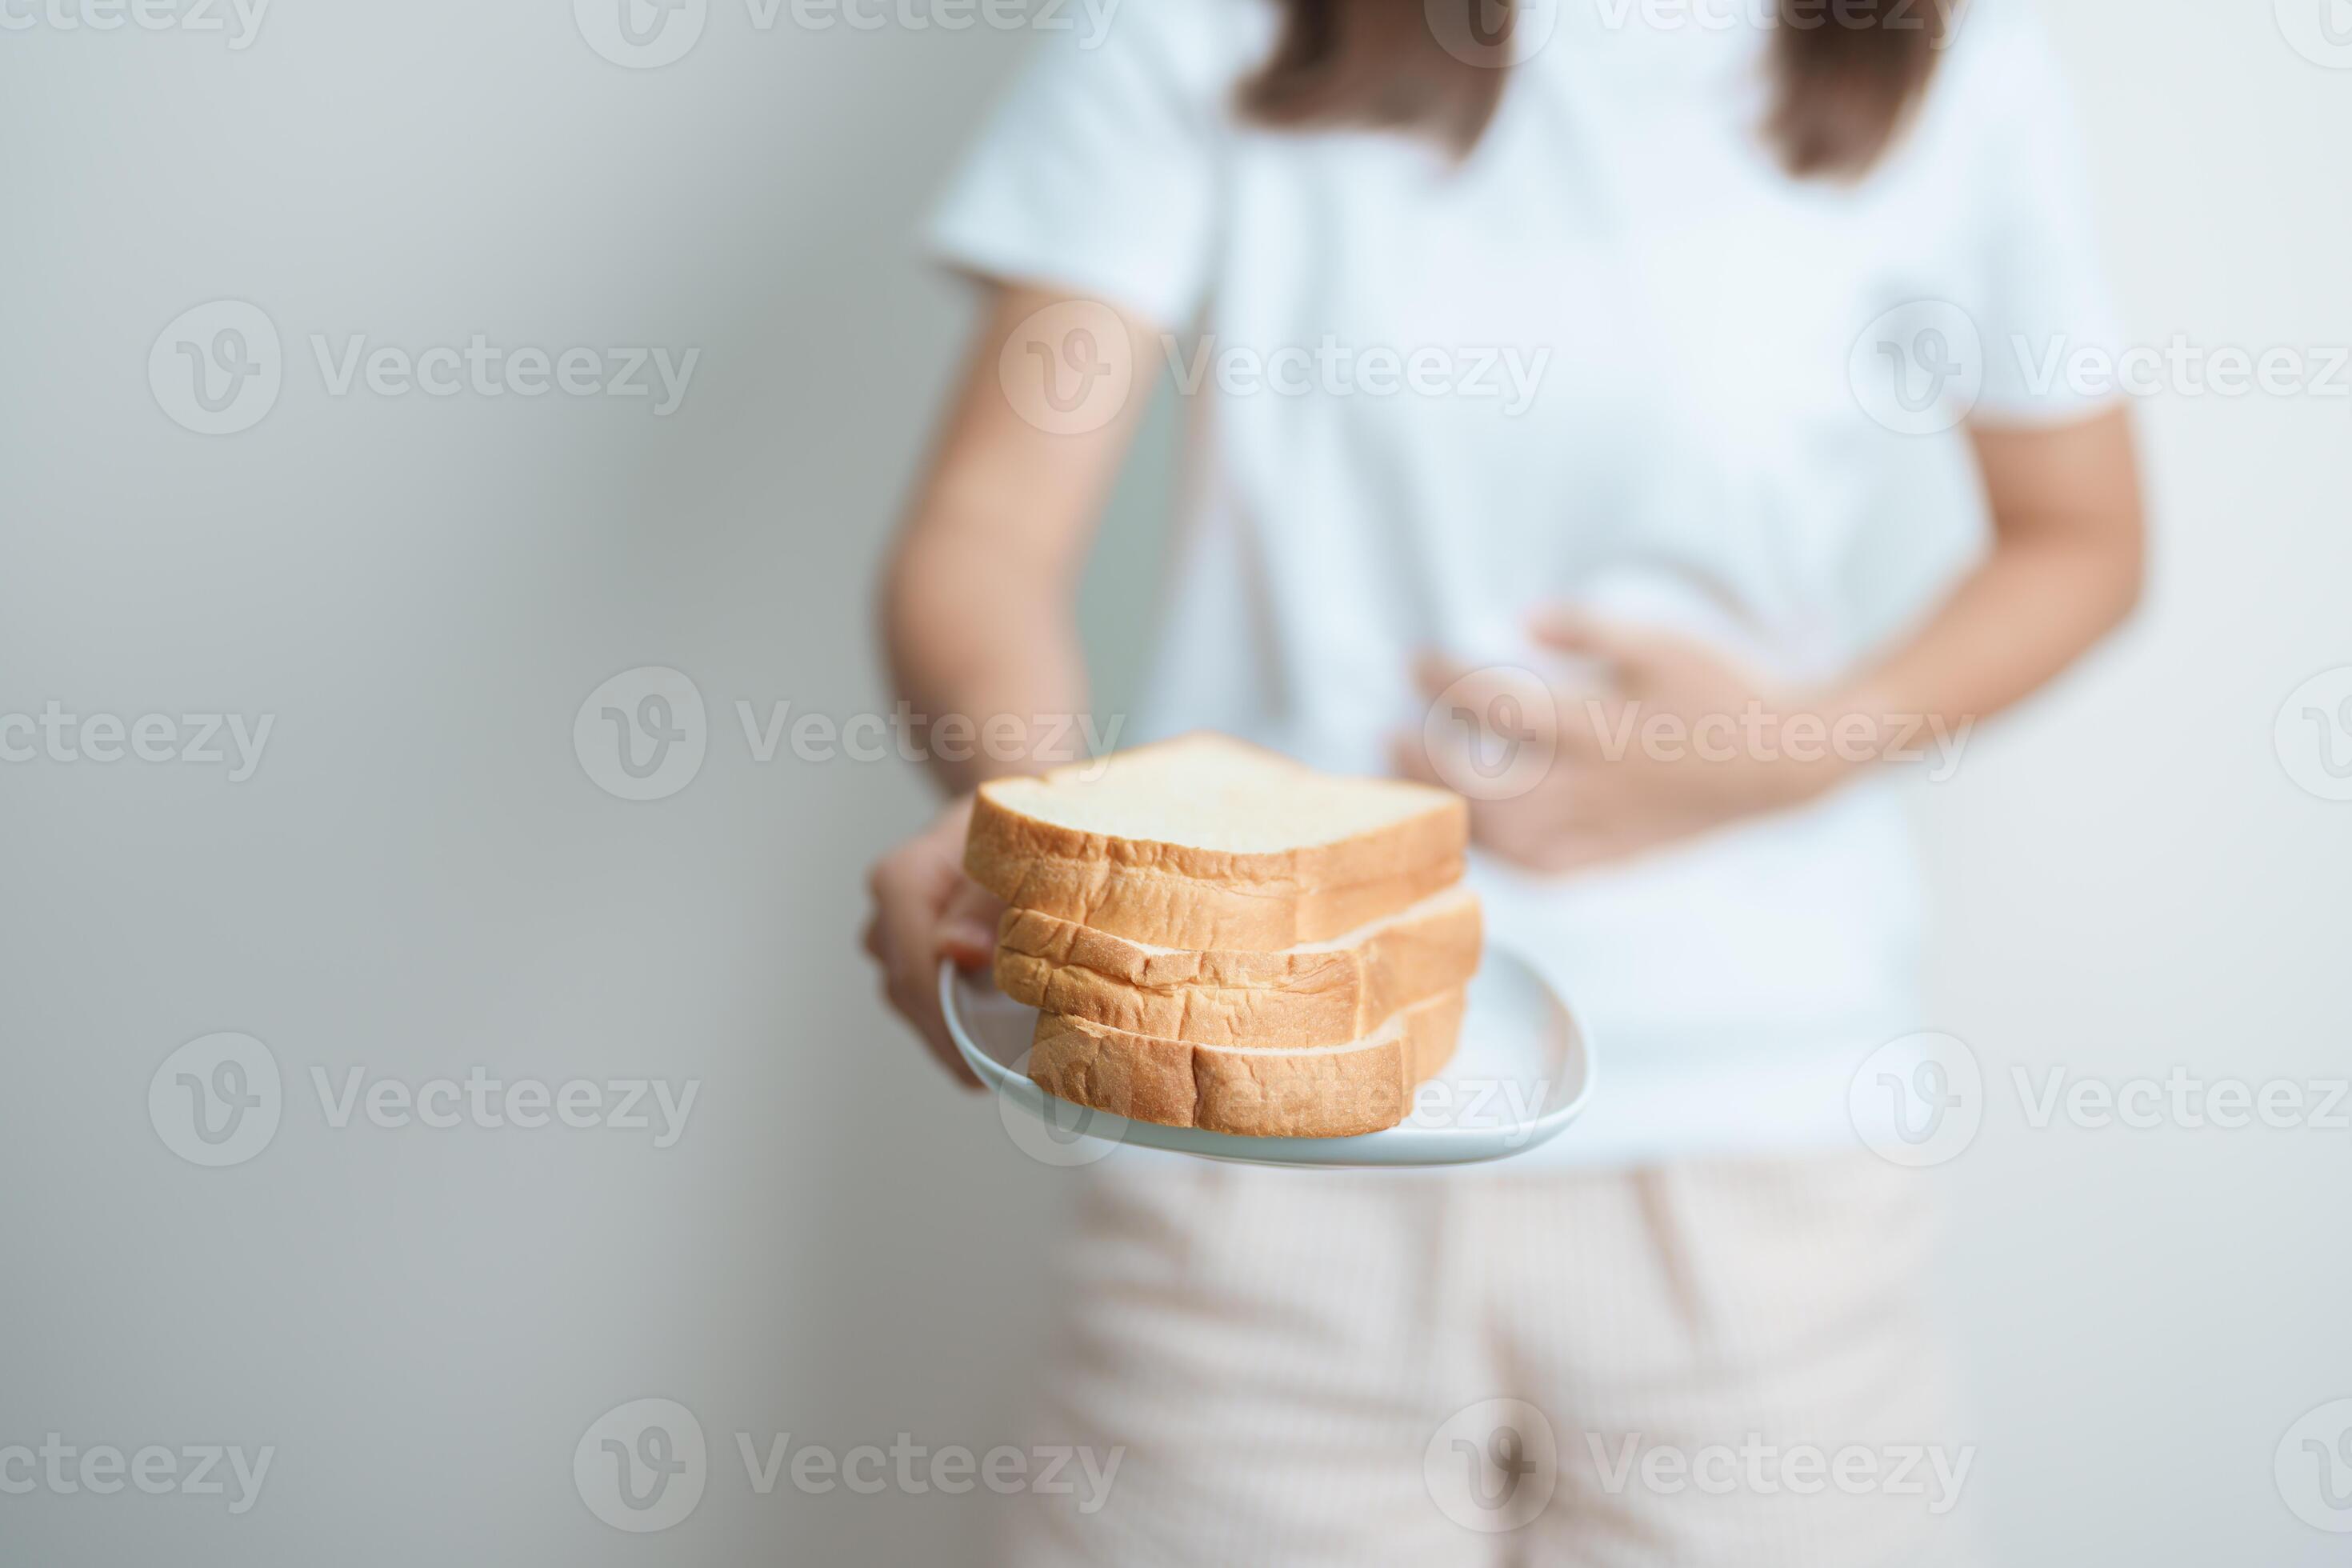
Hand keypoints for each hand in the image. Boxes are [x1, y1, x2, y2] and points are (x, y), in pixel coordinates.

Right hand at [861, 796, 1004, 1088]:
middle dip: (953, 1037)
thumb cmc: (1014, 830)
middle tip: (1005, 1077)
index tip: (980, 1061)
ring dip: (954, 1037)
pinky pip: (923, 1003)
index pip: (911, 963)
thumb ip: (986, 899)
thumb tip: (960, 951)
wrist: (1007, 819)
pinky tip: (993, 1051)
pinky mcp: (909, 959)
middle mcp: (886, 914)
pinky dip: (956, 1026)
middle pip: (908, 992)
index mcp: (901, 879)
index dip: (945, 1016)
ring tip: (1005, 1068)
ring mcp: (892, 940)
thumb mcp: (1011, 849)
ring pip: (912, 1004)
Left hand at [1396, 611, 1857, 875]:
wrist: (1787, 760)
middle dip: (1427, 763)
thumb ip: (1589, 627)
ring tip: (1419, 789)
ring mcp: (1606, 830)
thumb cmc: (1724, 690)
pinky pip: (1550, 872)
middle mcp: (1593, 788)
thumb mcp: (1661, 641)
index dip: (1445, 682)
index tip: (1416, 663)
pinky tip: (1482, 842)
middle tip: (1390, 739)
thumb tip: (1523, 617)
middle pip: (1484, 786)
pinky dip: (1506, 860)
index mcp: (1599, 728)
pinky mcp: (1622, 856)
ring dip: (1453, 814)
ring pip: (1508, 839)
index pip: (1497, 707)